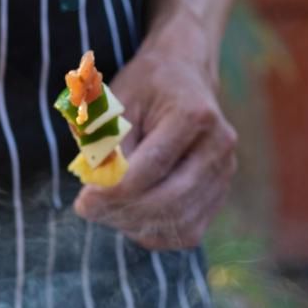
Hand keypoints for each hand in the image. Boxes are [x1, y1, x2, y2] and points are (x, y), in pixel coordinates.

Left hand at [72, 41, 236, 249]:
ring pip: (180, 222)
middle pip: (170, 199)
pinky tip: (129, 216)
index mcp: (194, 114)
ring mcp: (225, 173)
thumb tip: (99, 190)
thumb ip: (109, 143)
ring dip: (136, 225)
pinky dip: (154, 232)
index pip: (153, 166)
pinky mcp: (220, 194)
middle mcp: (218, 146)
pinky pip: (187, 232)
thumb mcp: (118, 101)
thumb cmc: (145, 87)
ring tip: (105, 212)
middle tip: (88, 210)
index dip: (114, 190)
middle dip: (123, 212)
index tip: (82, 202)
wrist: (185, 75)